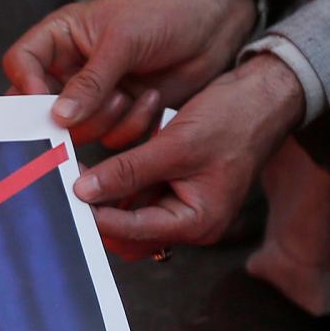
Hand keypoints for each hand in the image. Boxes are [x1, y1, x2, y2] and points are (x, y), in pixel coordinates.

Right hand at [2, 0, 259, 146]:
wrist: (214, 25)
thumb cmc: (165, 13)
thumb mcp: (123, 41)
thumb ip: (90, 81)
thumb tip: (58, 116)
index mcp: (61, 37)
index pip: (21, 62)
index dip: (26, 86)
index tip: (48, 105)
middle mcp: (70, 68)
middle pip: (40, 104)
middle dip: (64, 115)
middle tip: (83, 118)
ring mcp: (94, 94)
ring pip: (76, 128)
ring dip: (104, 119)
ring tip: (129, 95)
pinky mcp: (119, 114)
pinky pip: (108, 137)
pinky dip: (129, 126)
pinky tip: (150, 101)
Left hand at [70, 54, 306, 249]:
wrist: (264, 96)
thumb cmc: (233, 119)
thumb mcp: (176, 144)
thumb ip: (129, 170)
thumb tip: (84, 190)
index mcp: (197, 223)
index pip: (133, 230)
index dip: (96, 215)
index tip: (65, 195)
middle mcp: (191, 223)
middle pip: (129, 234)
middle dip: (98, 213)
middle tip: (66, 187)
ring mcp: (183, 206)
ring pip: (129, 214)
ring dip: (106, 196)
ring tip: (76, 172)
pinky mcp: (176, 188)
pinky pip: (139, 194)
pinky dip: (120, 181)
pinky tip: (98, 163)